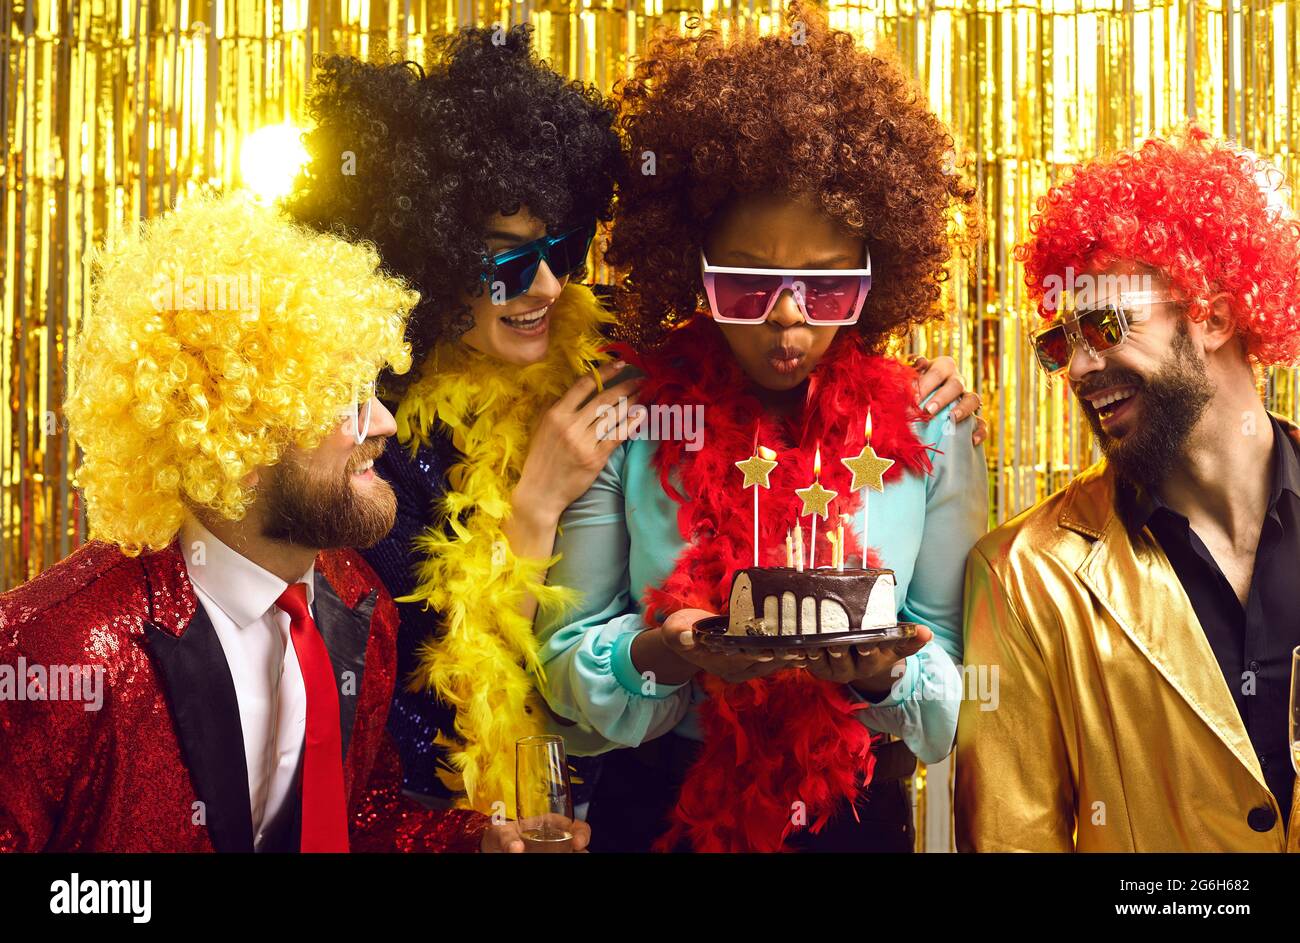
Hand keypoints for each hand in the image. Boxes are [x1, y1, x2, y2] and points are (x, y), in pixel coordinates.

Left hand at [481, 815, 591, 852]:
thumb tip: (516, 849)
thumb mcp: (500, 833)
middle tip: (578, 857)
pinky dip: (566, 863)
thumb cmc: (498, 836)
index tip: (578, 843)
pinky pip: (564, 862)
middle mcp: (558, 840)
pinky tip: (554, 866)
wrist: (493, 851)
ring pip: (574, 856)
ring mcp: (556, 853)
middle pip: (580, 848)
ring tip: (565, 860)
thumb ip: (506, 839)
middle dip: (582, 853)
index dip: (582, 833)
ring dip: (575, 857)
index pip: (576, 826)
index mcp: (551, 824)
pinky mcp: (550, 860)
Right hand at [512, 361, 645, 524]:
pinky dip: (631, 424)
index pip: (583, 385)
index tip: (621, 364)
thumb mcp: (541, 429)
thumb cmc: (541, 460)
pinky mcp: (595, 459)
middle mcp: (570, 426)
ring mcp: (583, 443)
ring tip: (644, 393)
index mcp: (556, 414)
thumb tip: (575, 390)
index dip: (605, 372)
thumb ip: (556, 408)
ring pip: (613, 416)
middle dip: (626, 386)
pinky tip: (642, 415)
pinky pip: (617, 437)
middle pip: (604, 399)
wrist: (540, 493)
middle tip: (642, 378)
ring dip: (632, 402)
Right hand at [659, 609, 802, 683]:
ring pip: (774, 663)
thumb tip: (686, 637)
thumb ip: (680, 635)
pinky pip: (774, 659)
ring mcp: (746, 667)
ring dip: (792, 656)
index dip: (763, 655)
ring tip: (814, 647)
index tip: (782, 650)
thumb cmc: (680, 632)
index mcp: (720, 662)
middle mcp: (736, 669)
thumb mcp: (675, 631)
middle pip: (765, 663)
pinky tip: (806, 647)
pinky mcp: (753, 660)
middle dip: (786, 656)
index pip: (745, 659)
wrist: (685, 639)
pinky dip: (789, 653)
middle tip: (809, 648)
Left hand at [803, 624, 932, 698]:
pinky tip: (799, 644)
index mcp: (872, 662)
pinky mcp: (816, 668)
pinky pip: (809, 662)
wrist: (861, 661)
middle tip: (835, 637)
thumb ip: (911, 638)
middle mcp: (852, 669)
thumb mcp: (896, 645)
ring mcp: (833, 669)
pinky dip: (804, 653)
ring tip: (813, 639)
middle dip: (839, 648)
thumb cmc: (880, 648)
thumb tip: (929, 633)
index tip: (866, 641)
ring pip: (825, 659)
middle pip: (844, 659)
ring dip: (818, 650)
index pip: (870, 655)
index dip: (867, 649)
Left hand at [911, 354, 985, 446]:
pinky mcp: (973, 417)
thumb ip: (912, 369)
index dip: (926, 384)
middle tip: (927, 410)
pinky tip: (973, 440)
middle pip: (956, 385)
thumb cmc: (914, 386)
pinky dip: (980, 431)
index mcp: (943, 367)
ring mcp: (967, 398)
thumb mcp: (911, 375)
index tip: (913, 399)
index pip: (937, 372)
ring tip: (952, 419)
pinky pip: (982, 423)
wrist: (922, 403)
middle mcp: (957, 380)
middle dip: (942, 398)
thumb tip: (917, 361)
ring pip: (973, 400)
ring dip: (963, 409)